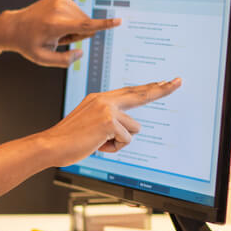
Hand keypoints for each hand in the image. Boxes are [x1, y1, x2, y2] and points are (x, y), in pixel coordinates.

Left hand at [4, 0, 119, 67]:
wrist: (14, 26)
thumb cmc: (28, 43)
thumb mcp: (44, 59)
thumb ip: (64, 61)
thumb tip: (80, 52)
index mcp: (55, 25)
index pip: (84, 25)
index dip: (103, 25)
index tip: (118, 21)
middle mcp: (58, 9)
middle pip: (85, 24)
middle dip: (77, 34)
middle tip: (57, 38)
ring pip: (82, 17)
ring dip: (73, 26)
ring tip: (55, 30)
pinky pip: (77, 10)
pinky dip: (70, 18)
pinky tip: (55, 21)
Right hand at [40, 79, 181, 165]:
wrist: (51, 145)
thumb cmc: (68, 140)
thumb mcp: (89, 124)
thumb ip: (107, 120)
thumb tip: (126, 130)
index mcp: (99, 98)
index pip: (130, 92)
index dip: (149, 88)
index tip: (165, 82)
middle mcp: (104, 99)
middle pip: (140, 94)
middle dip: (162, 90)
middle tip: (179, 81)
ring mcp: (107, 109)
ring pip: (134, 129)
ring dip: (119, 141)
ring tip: (98, 142)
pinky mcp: (109, 121)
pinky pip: (126, 140)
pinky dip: (114, 148)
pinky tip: (97, 145)